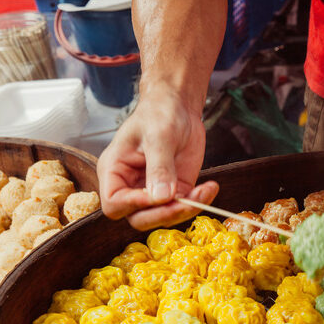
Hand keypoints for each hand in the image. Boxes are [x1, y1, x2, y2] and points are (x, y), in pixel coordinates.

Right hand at [97, 85, 217, 230]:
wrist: (178, 106)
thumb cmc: (159, 113)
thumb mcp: (158, 136)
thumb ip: (159, 167)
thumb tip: (161, 197)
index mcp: (114, 171)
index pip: (114, 203)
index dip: (134, 205)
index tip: (157, 195)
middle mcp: (130, 186)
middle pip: (139, 218)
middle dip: (163, 213)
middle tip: (186, 200)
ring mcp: (153, 191)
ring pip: (163, 217)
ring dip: (185, 210)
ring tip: (204, 191)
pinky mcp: (175, 190)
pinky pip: (184, 207)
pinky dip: (198, 202)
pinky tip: (209, 188)